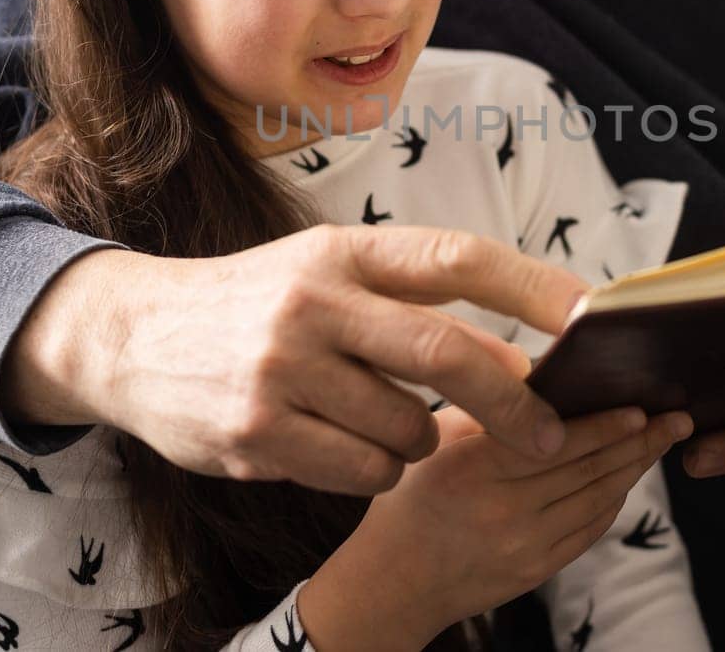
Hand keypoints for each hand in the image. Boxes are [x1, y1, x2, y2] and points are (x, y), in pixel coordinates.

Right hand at [0, 224, 586, 493]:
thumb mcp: (329, 278)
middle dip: (516, 404)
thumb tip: (516, 359)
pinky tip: (339, 446)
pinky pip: (364, 472)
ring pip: (410, 430)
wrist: (131, 335)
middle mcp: (315, 302)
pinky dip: (376, 471)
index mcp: (343, 251)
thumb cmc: (255, 304)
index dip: (534, 287)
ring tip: (380, 422)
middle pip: (449, 354)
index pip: (458, 259)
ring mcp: (283, 371)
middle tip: (552, 435)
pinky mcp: (258, 435)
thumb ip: (413, 308)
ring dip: (420, 441)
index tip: (593, 316)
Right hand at [298, 406, 693, 650]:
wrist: (393, 583)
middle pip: (588, 469)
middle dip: (640, 441)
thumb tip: (548, 373)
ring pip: (598, 499)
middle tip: (677, 415)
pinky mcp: (537, 570)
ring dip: (636, 468)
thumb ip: (489, 408)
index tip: (641, 405)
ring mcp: (525, 546)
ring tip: (663, 439)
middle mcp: (504, 511)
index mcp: (475, 469)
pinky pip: (590, 530)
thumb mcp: (437, 440)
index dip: (605, 424)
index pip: (555, 441)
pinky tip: (627, 475)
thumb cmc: (411, 501)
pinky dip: (614, 499)